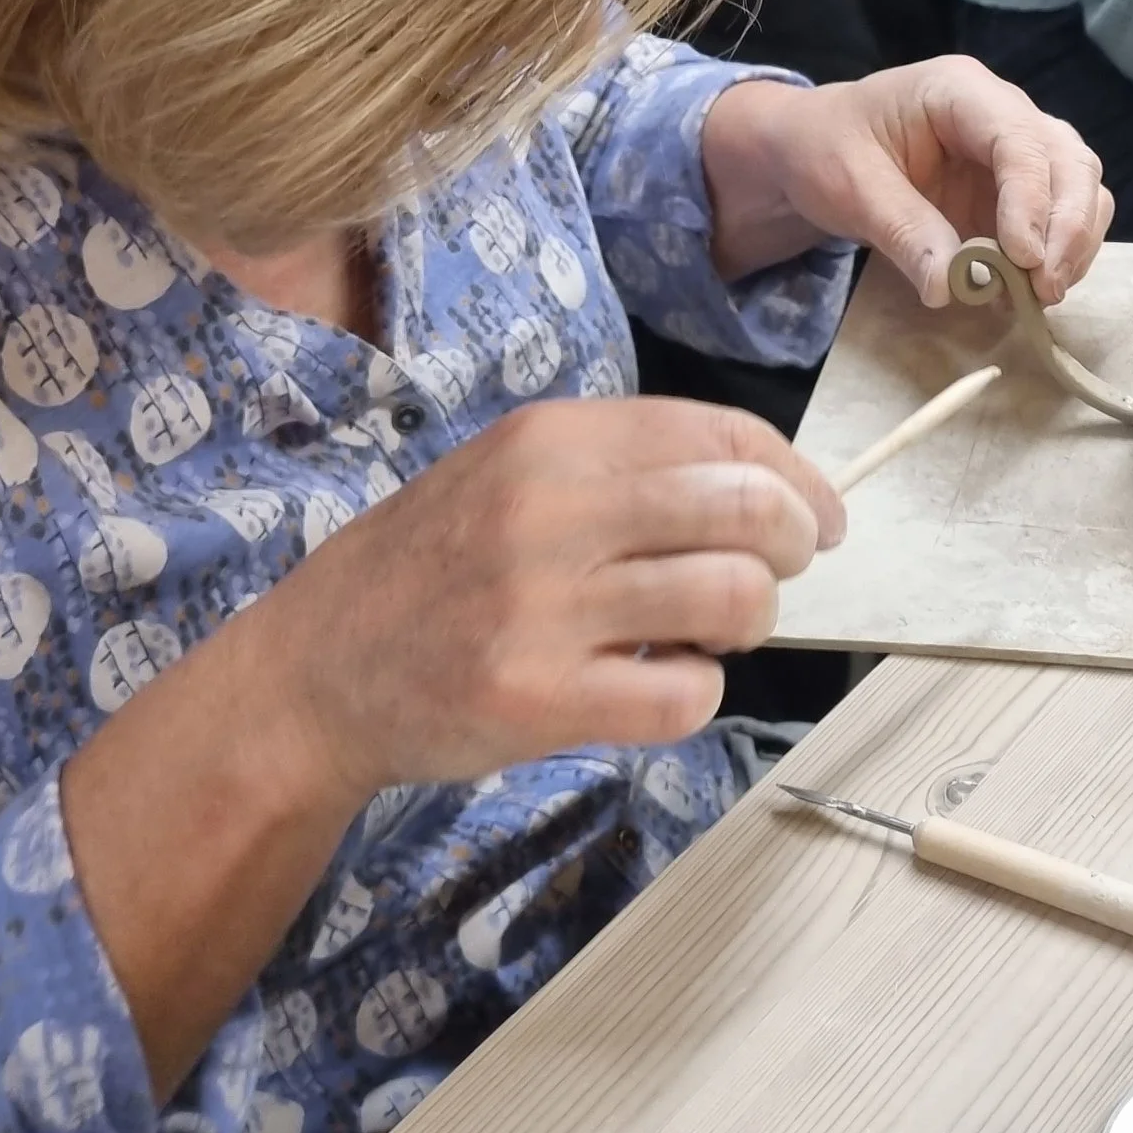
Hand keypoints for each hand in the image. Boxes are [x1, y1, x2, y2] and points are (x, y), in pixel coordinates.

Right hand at [263, 397, 841, 800]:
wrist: (311, 673)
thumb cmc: (427, 570)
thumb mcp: (509, 474)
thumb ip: (624, 471)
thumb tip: (770, 490)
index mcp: (551, 438)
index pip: (725, 436)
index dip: (798, 479)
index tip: (821, 518)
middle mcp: (549, 508)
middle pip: (748, 509)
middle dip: (792, 547)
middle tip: (772, 579)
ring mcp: (541, 605)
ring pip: (734, 597)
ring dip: (750, 623)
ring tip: (706, 635)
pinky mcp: (536, 697)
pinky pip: (685, 694)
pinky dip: (696, 695)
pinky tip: (657, 686)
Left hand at [701, 58, 1111, 307]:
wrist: (812, 151)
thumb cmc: (824, 150)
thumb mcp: (849, 186)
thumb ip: (903, 230)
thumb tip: (950, 287)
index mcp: (959, 90)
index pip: (1019, 139)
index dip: (1032, 200)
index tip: (1025, 259)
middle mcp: (1002, 112)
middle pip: (1069, 159)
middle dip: (1068, 225)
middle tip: (1046, 287)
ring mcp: (1015, 151)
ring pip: (1079, 185)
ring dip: (1074, 241)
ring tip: (1044, 293)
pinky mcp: (1016, 191)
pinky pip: (1060, 216)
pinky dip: (1059, 252)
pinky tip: (1033, 289)